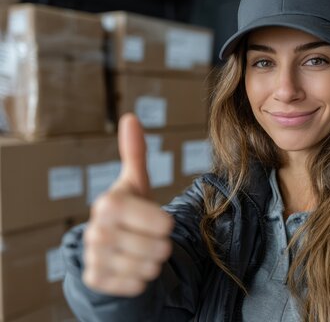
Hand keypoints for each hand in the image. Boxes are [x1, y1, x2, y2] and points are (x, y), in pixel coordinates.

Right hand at [82, 113, 173, 296]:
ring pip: (149, 269)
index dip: (164, 224)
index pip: (161, 224)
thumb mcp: (135, 183)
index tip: (158, 221)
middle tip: (147, 238)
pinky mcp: (95, 279)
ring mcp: (94, 257)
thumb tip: (131, 116)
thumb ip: (135, 153)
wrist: (108, 244)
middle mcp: (96, 231)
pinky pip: (136, 285)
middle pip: (158, 249)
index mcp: (109, 204)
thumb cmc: (129, 210)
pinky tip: (130, 266)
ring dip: (152, 262)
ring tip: (140, 250)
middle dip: (160, 245)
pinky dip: (140, 279)